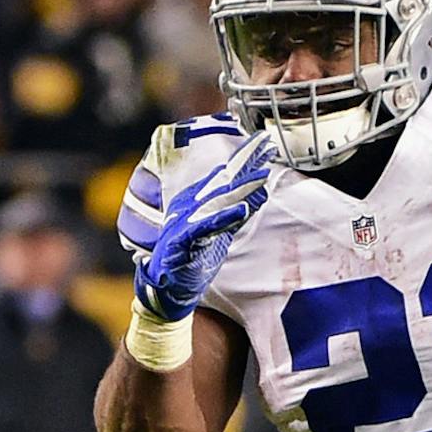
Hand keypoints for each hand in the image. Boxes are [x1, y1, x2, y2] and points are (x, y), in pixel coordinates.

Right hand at [135, 133, 273, 322]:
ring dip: (241, 186)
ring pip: (218, 199)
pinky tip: (242, 208)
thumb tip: (261, 192)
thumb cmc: (192, 259)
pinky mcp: (184, 240)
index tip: (267, 144)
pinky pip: (207, 226)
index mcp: (198, 201)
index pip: (227, 176)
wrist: (165, 287)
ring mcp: (186, 220)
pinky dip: (225, 217)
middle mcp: (191, 205)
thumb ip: (236, 212)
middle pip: (224, 180)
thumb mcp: (219, 232)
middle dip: (246, 160)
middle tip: (267, 144)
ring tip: (262, 173)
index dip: (247, 159)